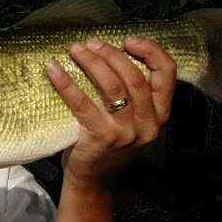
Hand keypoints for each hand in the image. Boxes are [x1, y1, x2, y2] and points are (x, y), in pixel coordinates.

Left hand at [46, 35, 176, 184]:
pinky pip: (82, 104)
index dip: (151, 51)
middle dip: (112, 54)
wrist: (93, 181)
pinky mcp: (102, 138)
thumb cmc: (109, 143)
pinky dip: (66, 83)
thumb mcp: (133, 120)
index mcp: (160, 114)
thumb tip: (111, 51)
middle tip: (92, 43)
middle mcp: (148, 124)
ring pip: (113, 86)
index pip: (167, 74)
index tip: (129, 40)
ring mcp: (126, 133)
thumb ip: (134, 94)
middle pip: (135, 76)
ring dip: (92, 62)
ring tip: (76, 50)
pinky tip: (53, 70)